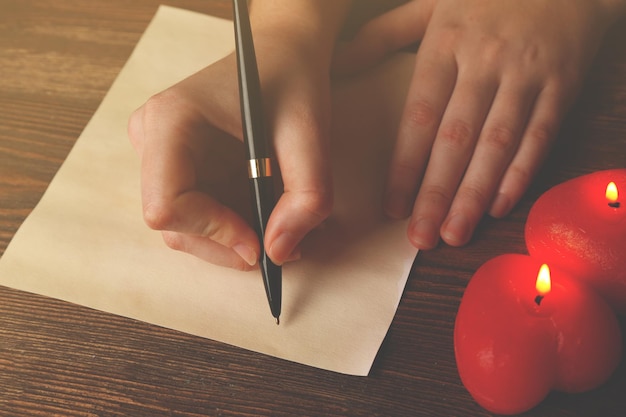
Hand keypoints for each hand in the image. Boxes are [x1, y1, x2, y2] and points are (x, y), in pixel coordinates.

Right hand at [128, 32, 333, 269]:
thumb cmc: (291, 79)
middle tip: (280, 246)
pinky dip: (232, 226)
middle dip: (228, 244)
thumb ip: (306, 196)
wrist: (282, 53)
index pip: (166, 205)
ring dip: (233, 239)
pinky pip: (196, 214)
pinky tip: (266, 212)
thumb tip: (278, 252)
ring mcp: (160, 153)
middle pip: (175, 225)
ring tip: (281, 226)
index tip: (259, 242)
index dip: (212, 232)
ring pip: (185, 227)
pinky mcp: (176, 164)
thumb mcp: (311, 133)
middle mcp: (152, 138)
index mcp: (170, 120)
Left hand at [334, 0, 622, 248]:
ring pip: (497, 146)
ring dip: (474, 195)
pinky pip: (539, 137)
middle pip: (456, 140)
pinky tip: (499, 207)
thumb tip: (337, 63)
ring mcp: (526, 75)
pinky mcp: (561, 85)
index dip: (406, 167)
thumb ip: (384, 35)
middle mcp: (485, 63)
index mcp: (446, 45)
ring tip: (454, 234)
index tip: (393, 207)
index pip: (420, 117)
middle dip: (436, 195)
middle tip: (421, 237)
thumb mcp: (430, 5)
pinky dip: (521, 175)